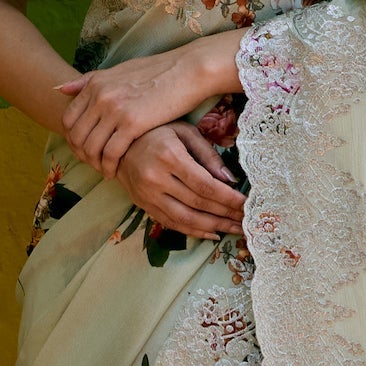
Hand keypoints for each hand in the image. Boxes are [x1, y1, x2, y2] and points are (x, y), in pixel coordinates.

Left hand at [60, 32, 240, 178]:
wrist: (187, 70)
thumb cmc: (158, 71)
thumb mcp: (119, 70)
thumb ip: (90, 81)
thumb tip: (60, 88)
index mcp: (95, 83)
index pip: (68, 119)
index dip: (73, 138)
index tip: (84, 148)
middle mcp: (100, 96)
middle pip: (77, 136)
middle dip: (82, 154)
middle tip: (93, 164)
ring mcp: (115, 110)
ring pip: (91, 147)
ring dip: (95, 163)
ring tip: (104, 170)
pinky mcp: (132, 124)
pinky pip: (111, 153)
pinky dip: (110, 165)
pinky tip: (116, 170)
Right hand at [123, 122, 247, 243]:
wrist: (118, 145)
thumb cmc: (157, 132)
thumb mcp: (185, 133)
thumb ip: (208, 155)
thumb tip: (231, 180)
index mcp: (169, 156)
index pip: (205, 185)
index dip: (228, 198)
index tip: (247, 204)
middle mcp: (156, 179)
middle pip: (198, 203)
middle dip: (226, 214)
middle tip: (247, 220)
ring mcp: (147, 195)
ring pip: (185, 219)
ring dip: (213, 227)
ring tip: (235, 230)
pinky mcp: (143, 205)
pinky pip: (172, 223)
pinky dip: (194, 232)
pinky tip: (212, 233)